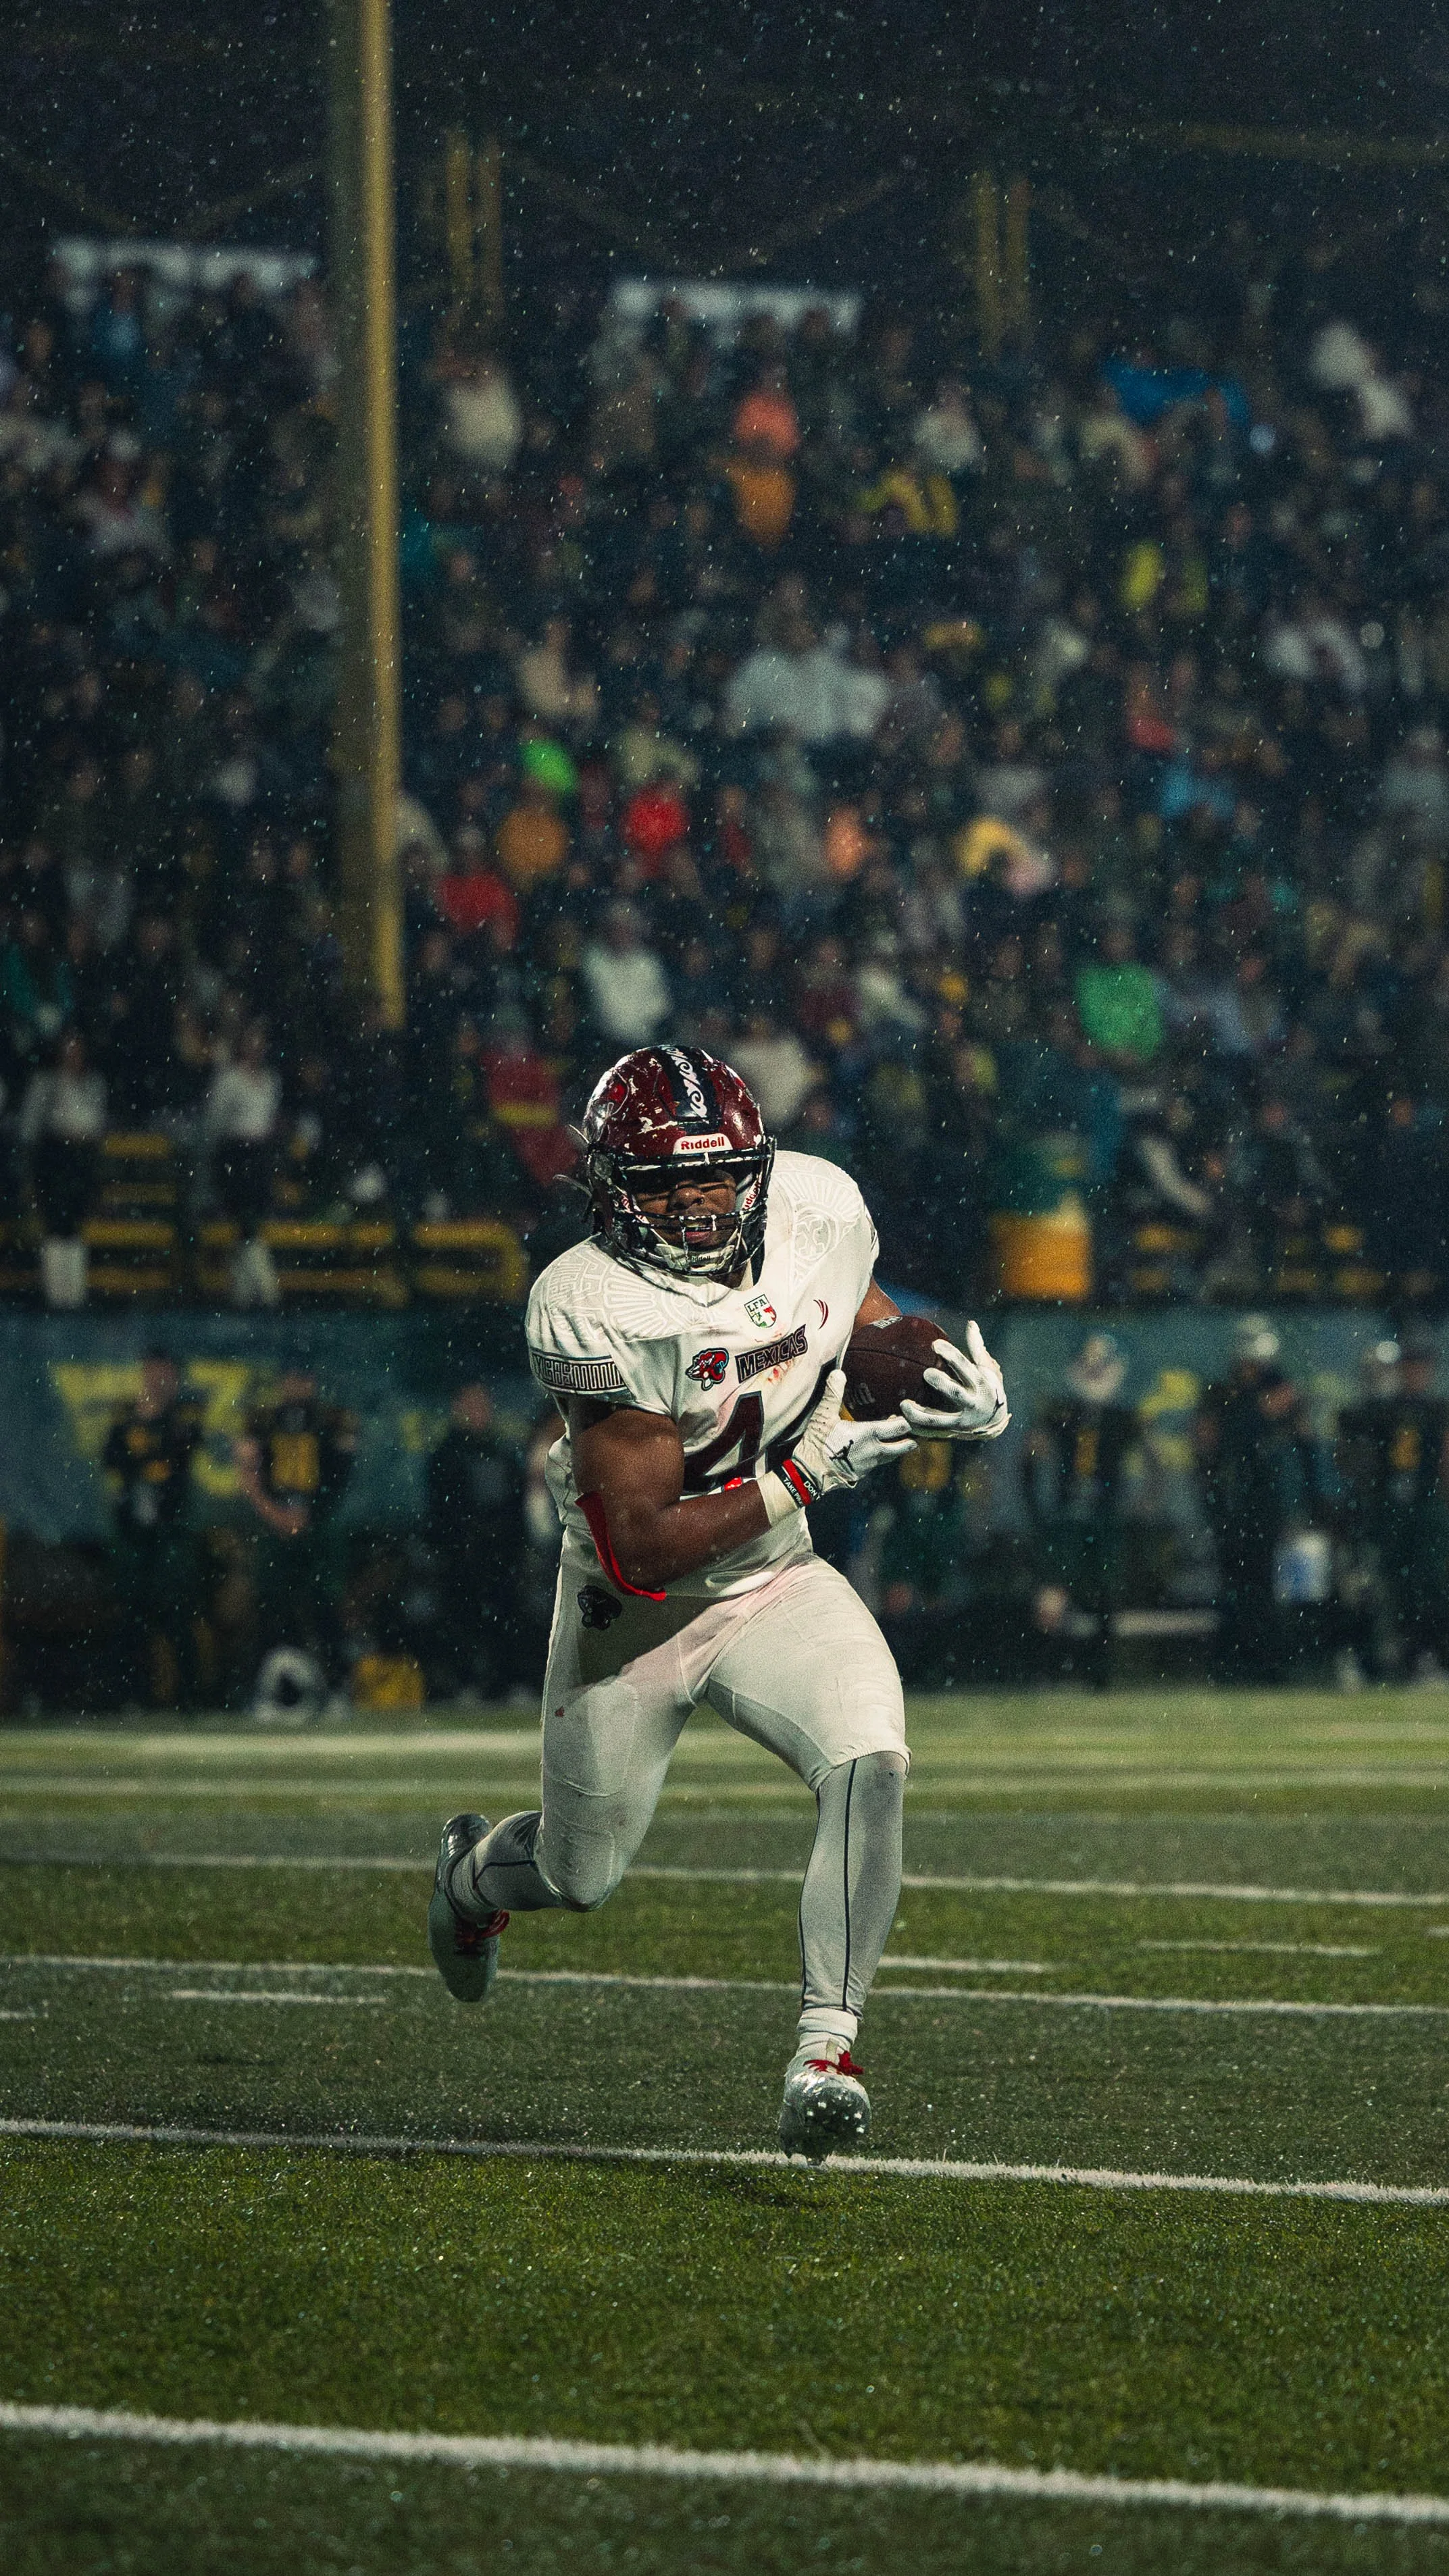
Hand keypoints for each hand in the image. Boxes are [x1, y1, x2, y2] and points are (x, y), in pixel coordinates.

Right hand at [760, 1369, 913, 1521]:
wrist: (808, 1475)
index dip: (906, 1420)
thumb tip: (838, 1372)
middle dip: (909, 1439)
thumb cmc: (817, 1443)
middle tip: (910, 1431)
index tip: (906, 1413)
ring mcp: (869, 1466)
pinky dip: (879, 1457)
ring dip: (895, 1449)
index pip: (899, 1427)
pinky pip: (876, 1465)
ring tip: (894, 1440)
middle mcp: (874, 1451)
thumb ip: (832, 1394)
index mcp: (869, 1434)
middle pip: (903, 1447)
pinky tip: (871, 1452)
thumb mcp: (823, 1416)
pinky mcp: (860, 1475)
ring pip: (891, 1457)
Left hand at [900, 1322, 1008, 1441]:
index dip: (951, 1355)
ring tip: (903, 1404)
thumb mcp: (987, 1370)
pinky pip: (931, 1433)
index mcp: (980, 1384)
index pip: (965, 1367)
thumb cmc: (988, 1388)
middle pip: (955, 1394)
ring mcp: (961, 1421)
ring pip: (939, 1420)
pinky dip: (916, 1429)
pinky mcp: (951, 1432)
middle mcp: (972, 1403)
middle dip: (941, 1384)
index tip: (936, 1344)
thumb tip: (971, 1324)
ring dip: (920, 1414)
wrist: (995, 1423)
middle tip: (926, 1373)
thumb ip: (976, 1348)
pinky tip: (899, 1420)